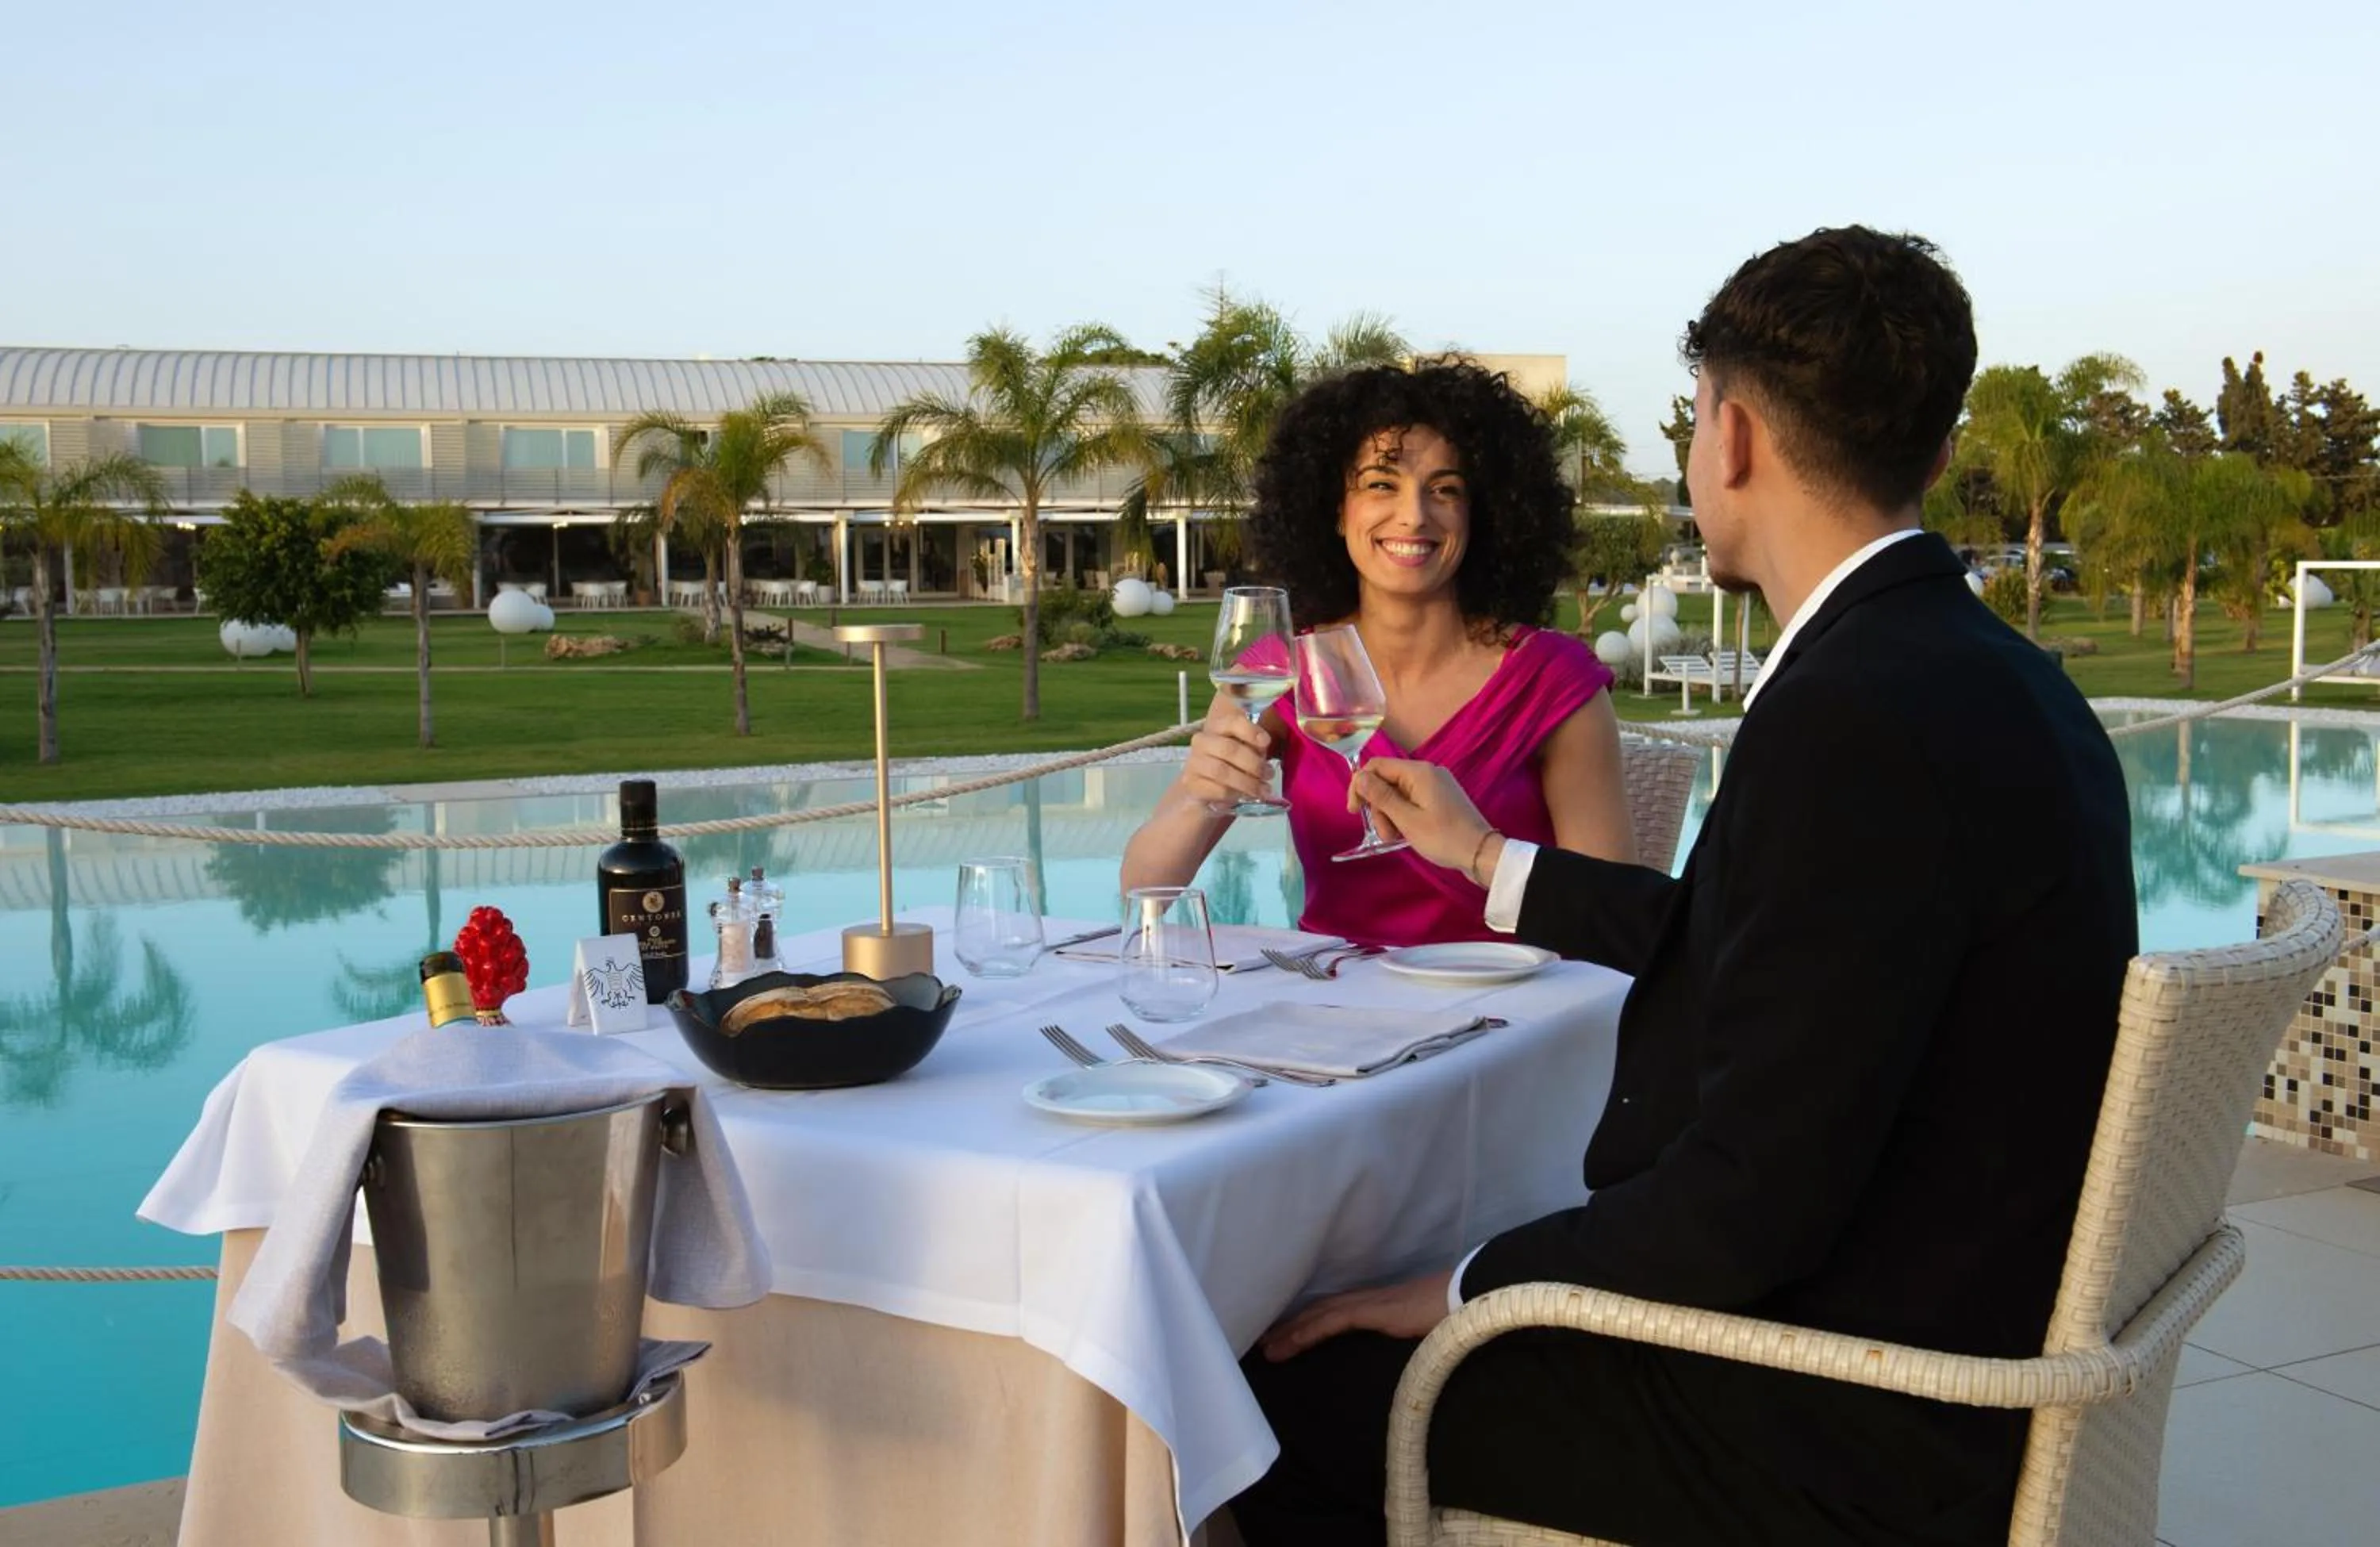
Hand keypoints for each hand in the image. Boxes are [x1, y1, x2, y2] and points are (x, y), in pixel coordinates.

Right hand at [1176, 693, 1275, 807]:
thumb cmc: (1232, 761)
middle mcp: (1202, 741)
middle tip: (1269, 774)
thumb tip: (1264, 746)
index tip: (1266, 742)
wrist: (1206, 785)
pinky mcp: (1192, 783)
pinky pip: (1217, 789)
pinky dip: (1235, 794)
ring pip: (1222, 771)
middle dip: (1253, 763)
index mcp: (1217, 726)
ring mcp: (1194, 762)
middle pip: (1229, 749)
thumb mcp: (1246, 748)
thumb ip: (1255, 745)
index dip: (1250, 731)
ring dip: (1247, 782)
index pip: (1231, 722)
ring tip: (1263, 790)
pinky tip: (1245, 796)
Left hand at [1259, 1270, 1453, 1360]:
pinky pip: (1331, 1321)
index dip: (1306, 1324)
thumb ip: (1400, 1335)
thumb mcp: (1417, 1330)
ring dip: (1289, 1333)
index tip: (1284, 1337)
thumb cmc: (1449, 1315)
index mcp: (1375, 1304)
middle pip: (1317, 1312)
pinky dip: (1307, 1332)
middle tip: (1262, 1343)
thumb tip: (1397, 1347)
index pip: (1331, 1313)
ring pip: (1317, 1316)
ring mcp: (1367, 1302)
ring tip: (1266, 1349)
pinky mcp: (1371, 1310)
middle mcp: (1365, 1299)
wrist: (1468, 1299)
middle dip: (1289, 1327)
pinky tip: (1289, 1343)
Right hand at [1352, 759, 1493, 876]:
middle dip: (1378, 807)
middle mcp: (1427, 772)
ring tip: (1395, 838)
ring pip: (1398, 792)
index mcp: (1418, 772)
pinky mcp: (1441, 797)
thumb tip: (1359, 777)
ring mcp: (1436, 784)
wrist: (1481, 853)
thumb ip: (1381, 797)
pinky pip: (1412, 800)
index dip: (1360, 786)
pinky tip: (1406, 833)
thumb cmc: (1443, 837)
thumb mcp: (1407, 820)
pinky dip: (1404, 815)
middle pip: (1387, 781)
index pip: (1376, 766)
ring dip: (1390, 815)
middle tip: (1384, 834)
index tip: (1354, 813)